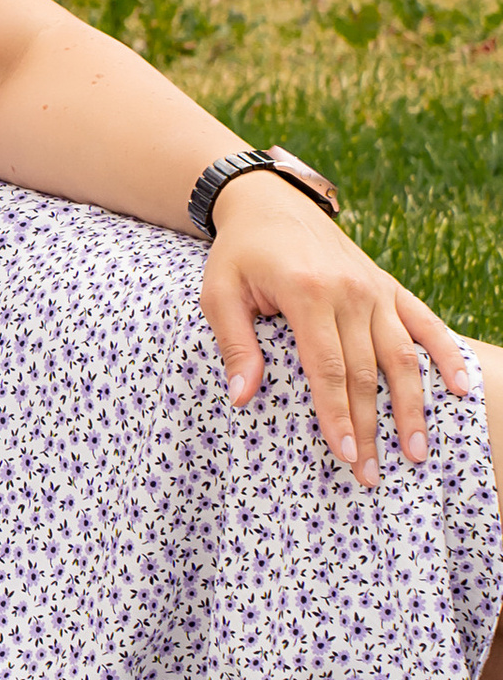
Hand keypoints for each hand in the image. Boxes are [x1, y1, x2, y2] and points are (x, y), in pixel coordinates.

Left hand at [204, 175, 471, 484]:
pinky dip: (445, 355)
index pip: (327, 367)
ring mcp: (375, 288)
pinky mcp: (389, 286)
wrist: (271, 203)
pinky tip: (460, 389)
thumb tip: (242, 397)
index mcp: (307, 292)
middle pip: (366, 371)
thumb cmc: (240, 254)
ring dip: (412, 406)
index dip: (338, 415)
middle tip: (374, 476)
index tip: (346, 456)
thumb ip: (234, 344)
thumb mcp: (218, 293)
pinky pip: (424, 323)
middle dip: (371, 427)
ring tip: (417, 452)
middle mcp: (349, 291)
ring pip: (402, 355)